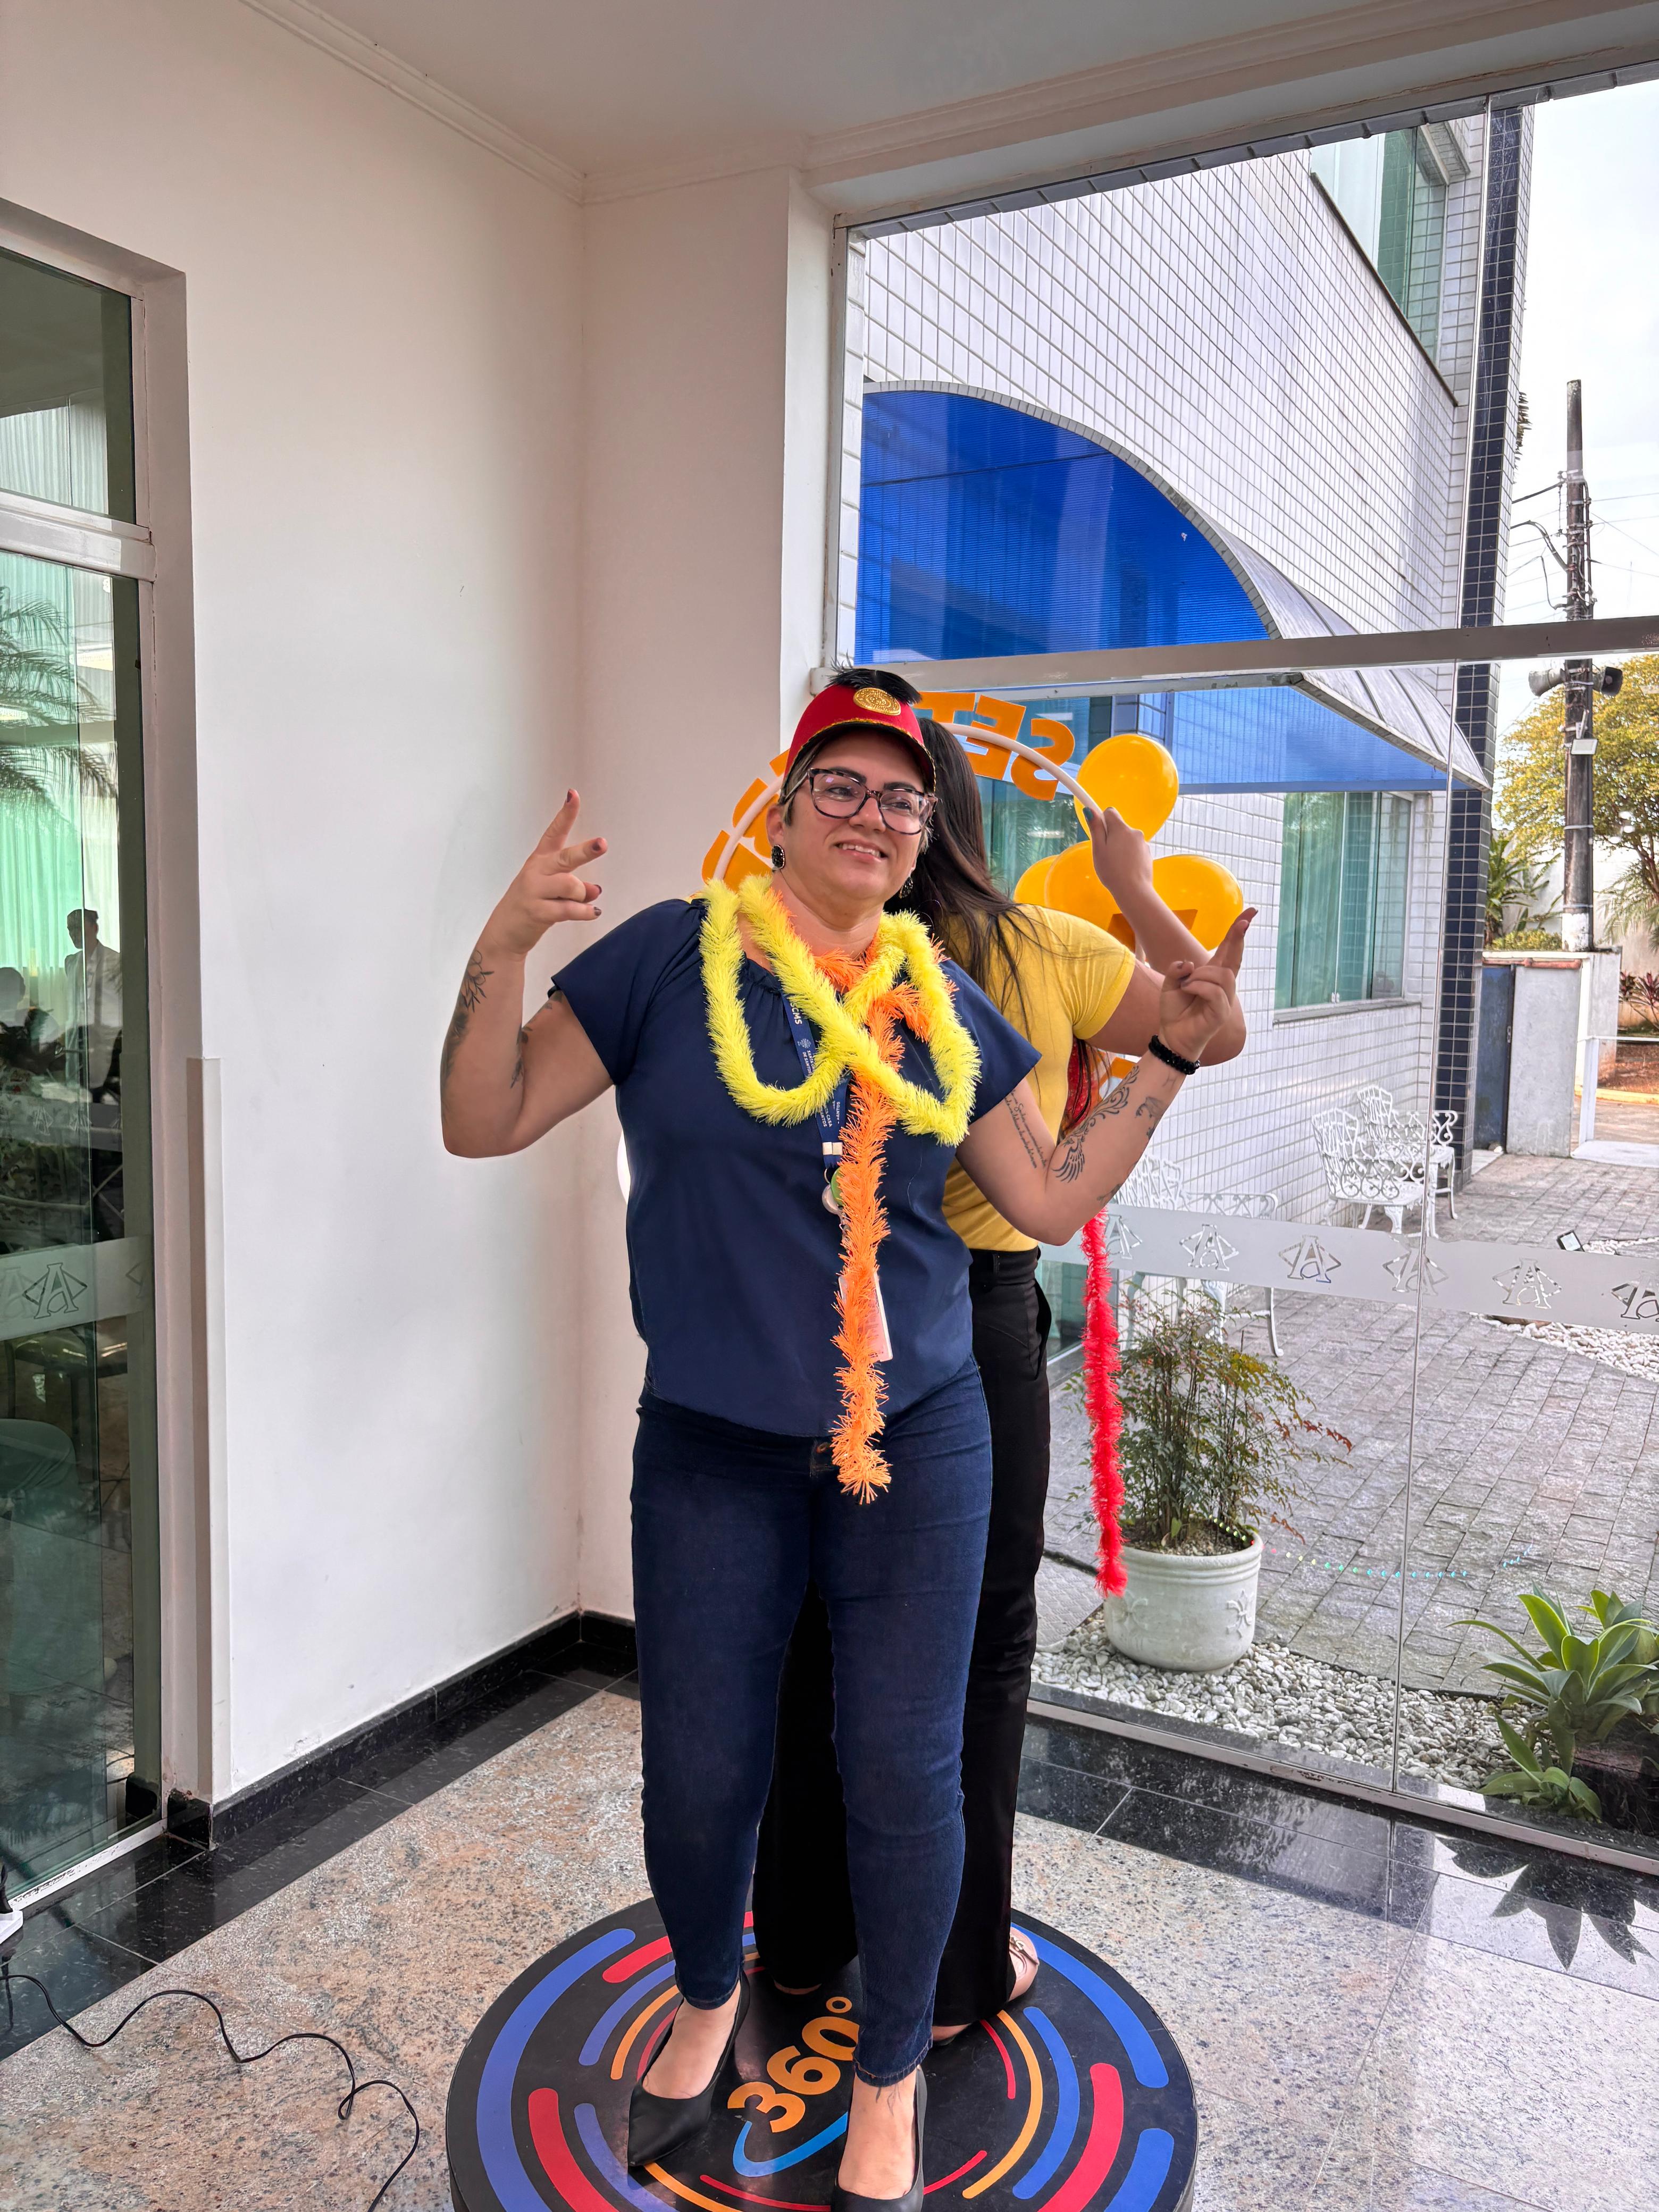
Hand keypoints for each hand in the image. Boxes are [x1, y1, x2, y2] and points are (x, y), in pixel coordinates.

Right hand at [482, 792, 605, 958]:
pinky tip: (592, 913)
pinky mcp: (537, 911)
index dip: (565, 814)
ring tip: (583, 902)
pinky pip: (569, 909)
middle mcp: (536, 871)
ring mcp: (534, 891)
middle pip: (566, 857)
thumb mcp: (552, 891)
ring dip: (582, 895)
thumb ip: (576, 887)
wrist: (505, 933)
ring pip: (571, 885)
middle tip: (603, 843)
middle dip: (586, 850)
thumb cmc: (531, 905)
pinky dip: (585, 912)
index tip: (573, 795)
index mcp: (540, 860)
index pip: (553, 832)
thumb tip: (596, 889)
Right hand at [1084, 803, 1154, 904]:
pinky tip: (1125, 868)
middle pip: (1119, 827)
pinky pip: (1134, 849)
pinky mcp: (1148, 854)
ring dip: (1120, 846)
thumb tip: (1090, 811)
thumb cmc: (1112, 871)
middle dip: (1111, 836)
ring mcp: (1143, 843)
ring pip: (1127, 839)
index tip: (1098, 833)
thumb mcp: (1098, 850)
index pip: (1110, 812)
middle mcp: (1134, 832)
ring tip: (1116, 864)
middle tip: (1105, 854)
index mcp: (1121, 828)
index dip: (1102, 820)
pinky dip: (1129, 855)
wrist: (1134, 891)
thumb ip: (1096, 829)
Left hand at [1155, 908, 1254, 1062]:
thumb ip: (1177, 969)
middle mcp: (1223, 986)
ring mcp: (1225, 999)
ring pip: (1222, 975)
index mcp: (1213, 976)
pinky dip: (1198, 987)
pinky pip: (1214, 991)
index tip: (1251, 914)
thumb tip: (1189, 963)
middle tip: (1245, 921)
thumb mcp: (1170, 984)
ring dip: (1201, 975)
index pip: (1229, 950)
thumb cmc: (1175, 1011)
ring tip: (1186, 984)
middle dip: (1240, 937)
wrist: (1171, 1036)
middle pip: (1235, 957)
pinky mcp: (1221, 1013)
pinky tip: (1187, 990)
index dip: (1238, 932)